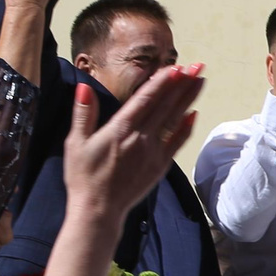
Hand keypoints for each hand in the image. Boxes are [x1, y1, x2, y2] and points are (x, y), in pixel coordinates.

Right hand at [61, 66, 205, 222]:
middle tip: (197, 65)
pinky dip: (186, 127)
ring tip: (200, 81)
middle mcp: (141, 138)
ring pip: (175, 120)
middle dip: (182, 83)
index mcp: (120, 129)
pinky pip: (177, 142)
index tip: (176, 66)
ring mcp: (153, 152)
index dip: (163, 81)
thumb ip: (83, 113)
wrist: (98, 210)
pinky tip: (193, 113)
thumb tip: (83, 87)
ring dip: (189, 99)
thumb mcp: (75, 143)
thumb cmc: (83, 176)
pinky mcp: (159, 166)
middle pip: (166, 105)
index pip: (146, 98)